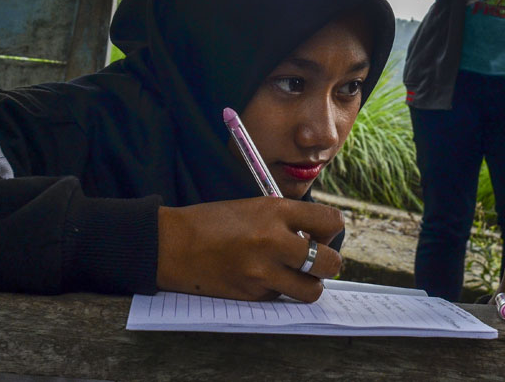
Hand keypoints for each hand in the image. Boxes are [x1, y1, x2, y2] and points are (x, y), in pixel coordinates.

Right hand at [157, 197, 343, 302]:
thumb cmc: (213, 222)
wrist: (173, 244)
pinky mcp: (253, 294)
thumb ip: (287, 220)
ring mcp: (264, 272)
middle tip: (316, 258)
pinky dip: (279, 290)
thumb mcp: (255, 207)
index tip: (322, 232)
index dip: (331, 229)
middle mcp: (274, 241)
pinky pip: (282, 297)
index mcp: (276, 211)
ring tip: (296, 274)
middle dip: (328, 262)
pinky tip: (262, 277)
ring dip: (309, 283)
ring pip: (312, 290)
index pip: (331, 221)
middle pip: (330, 262)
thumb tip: (317, 237)